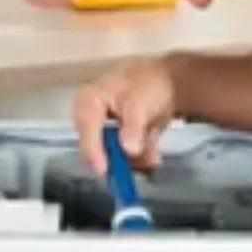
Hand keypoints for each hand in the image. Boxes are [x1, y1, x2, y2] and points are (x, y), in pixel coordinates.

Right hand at [72, 59, 177, 174]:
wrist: (166, 81)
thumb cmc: (147, 83)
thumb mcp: (141, 102)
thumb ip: (134, 126)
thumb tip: (129, 150)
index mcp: (88, 103)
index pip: (85, 130)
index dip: (92, 151)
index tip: (102, 170)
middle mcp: (90, 121)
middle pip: (97, 148)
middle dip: (121, 159)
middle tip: (140, 163)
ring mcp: (104, 134)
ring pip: (114, 157)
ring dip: (135, 161)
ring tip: (153, 156)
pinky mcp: (118, 143)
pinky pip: (126, 159)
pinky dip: (140, 159)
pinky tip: (153, 155)